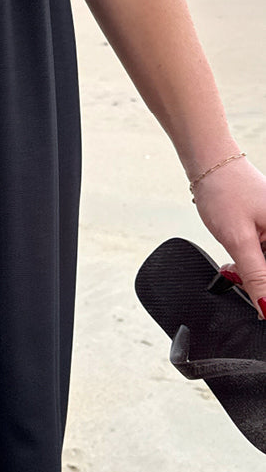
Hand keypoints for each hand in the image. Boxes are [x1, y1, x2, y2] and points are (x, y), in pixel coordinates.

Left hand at [190, 155, 265, 318]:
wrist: (211, 164)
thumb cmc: (225, 191)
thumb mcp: (239, 240)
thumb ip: (256, 277)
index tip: (258, 307)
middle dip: (258, 283)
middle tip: (235, 277)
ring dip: (253, 275)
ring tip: (232, 269)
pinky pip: (264, 257)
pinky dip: (251, 263)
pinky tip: (236, 262)